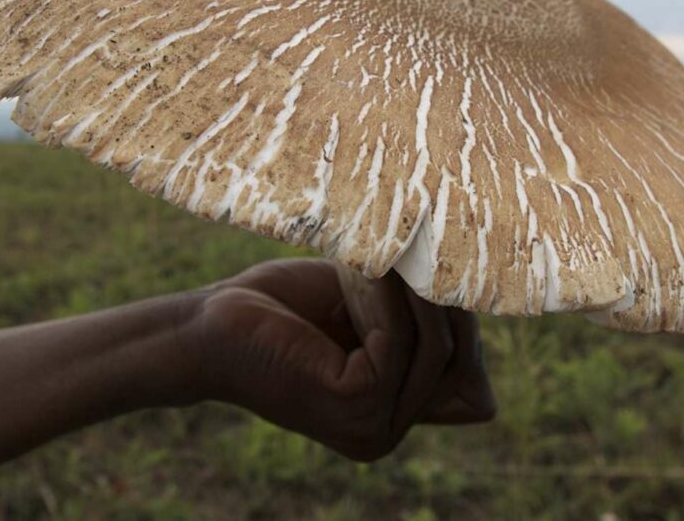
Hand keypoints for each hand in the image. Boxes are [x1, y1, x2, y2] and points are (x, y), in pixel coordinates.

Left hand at [184, 258, 495, 460]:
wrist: (206, 325)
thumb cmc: (278, 310)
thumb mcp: (364, 314)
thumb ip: (414, 327)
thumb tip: (477, 311)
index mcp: (389, 420)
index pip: (470, 385)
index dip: (467, 329)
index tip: (444, 274)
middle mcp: (384, 435)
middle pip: (458, 364)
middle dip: (448, 302)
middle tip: (423, 249)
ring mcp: (371, 427)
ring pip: (434, 349)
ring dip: (416, 290)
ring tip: (391, 248)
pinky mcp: (353, 402)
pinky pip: (399, 341)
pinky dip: (387, 296)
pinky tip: (368, 265)